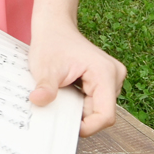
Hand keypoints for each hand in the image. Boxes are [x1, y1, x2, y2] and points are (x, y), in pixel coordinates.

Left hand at [28, 21, 125, 137]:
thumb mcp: (45, 67)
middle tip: (59, 109)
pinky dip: (81, 102)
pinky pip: (96, 101)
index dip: (89, 127)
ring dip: (80, 108)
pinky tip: (68, 93)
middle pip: (102, 113)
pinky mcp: (105, 80)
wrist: (54, 26)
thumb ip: (46, 87)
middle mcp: (114, 75)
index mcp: (105, 73)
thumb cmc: (51, 42)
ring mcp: (112, 77)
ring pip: (99, 108)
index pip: (106, 115)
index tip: (68, 128)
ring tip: (63, 96)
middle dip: (81, 116)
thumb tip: (38, 101)